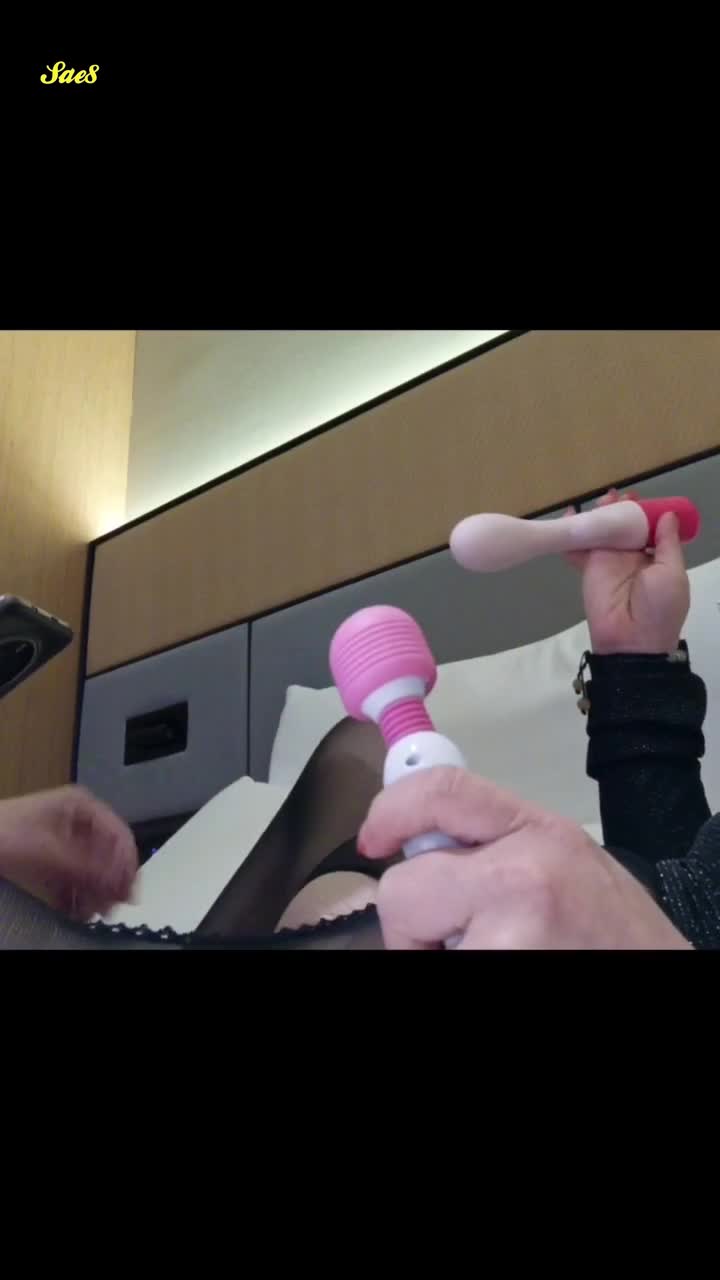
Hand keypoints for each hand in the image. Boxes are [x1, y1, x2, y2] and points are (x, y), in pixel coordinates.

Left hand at [0, 785, 137, 919]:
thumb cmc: (2, 831)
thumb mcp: (50, 850)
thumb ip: (85, 866)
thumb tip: (117, 880)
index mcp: (82, 806)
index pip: (118, 834)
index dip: (126, 863)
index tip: (128, 889)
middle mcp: (77, 820)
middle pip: (106, 854)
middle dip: (108, 882)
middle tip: (110, 905)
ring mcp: (64, 839)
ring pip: (90, 869)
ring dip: (93, 891)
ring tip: (92, 911)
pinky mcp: (51, 857)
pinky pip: (72, 877)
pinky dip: (76, 893)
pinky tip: (76, 909)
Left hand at [358, 767, 689, 948]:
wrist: (657, 968)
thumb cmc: (614, 933)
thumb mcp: (565, 862)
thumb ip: (499, 847)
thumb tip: (423, 847)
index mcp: (538, 831)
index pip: (442, 790)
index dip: (391, 810)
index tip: (374, 838)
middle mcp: (523, 872)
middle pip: (404, 886)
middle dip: (414, 921)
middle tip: (458, 939)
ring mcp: (511, 933)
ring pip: (410, 941)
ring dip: (436, 954)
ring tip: (496, 956)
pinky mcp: (500, 968)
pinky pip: (437, 965)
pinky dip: (455, 968)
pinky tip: (504, 968)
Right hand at [566, 490, 689, 653]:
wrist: (631, 640)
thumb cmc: (659, 607)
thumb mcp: (673, 573)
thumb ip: (667, 543)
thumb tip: (668, 515)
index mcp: (655, 558)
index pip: (649, 529)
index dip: (644, 512)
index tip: (639, 497)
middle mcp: (631, 556)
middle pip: (624, 526)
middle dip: (620, 509)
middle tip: (616, 494)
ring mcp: (609, 561)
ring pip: (602, 531)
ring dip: (600, 515)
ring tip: (600, 499)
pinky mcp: (589, 567)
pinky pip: (579, 546)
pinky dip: (572, 532)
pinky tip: (570, 514)